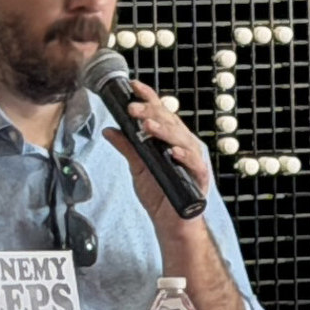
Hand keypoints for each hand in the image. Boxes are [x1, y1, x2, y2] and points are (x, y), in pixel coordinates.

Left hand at [115, 86, 209, 203]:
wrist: (172, 223)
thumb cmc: (159, 194)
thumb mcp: (137, 167)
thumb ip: (127, 147)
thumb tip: (109, 129)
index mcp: (172, 138)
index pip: (161, 113)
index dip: (149, 98)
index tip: (133, 86)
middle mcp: (184, 145)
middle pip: (170, 121)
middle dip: (151, 112)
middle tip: (132, 108)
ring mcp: (193, 160)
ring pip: (182, 139)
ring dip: (164, 131)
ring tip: (147, 125)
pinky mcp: (200, 178)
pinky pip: (194, 164)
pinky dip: (184, 156)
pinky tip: (172, 152)